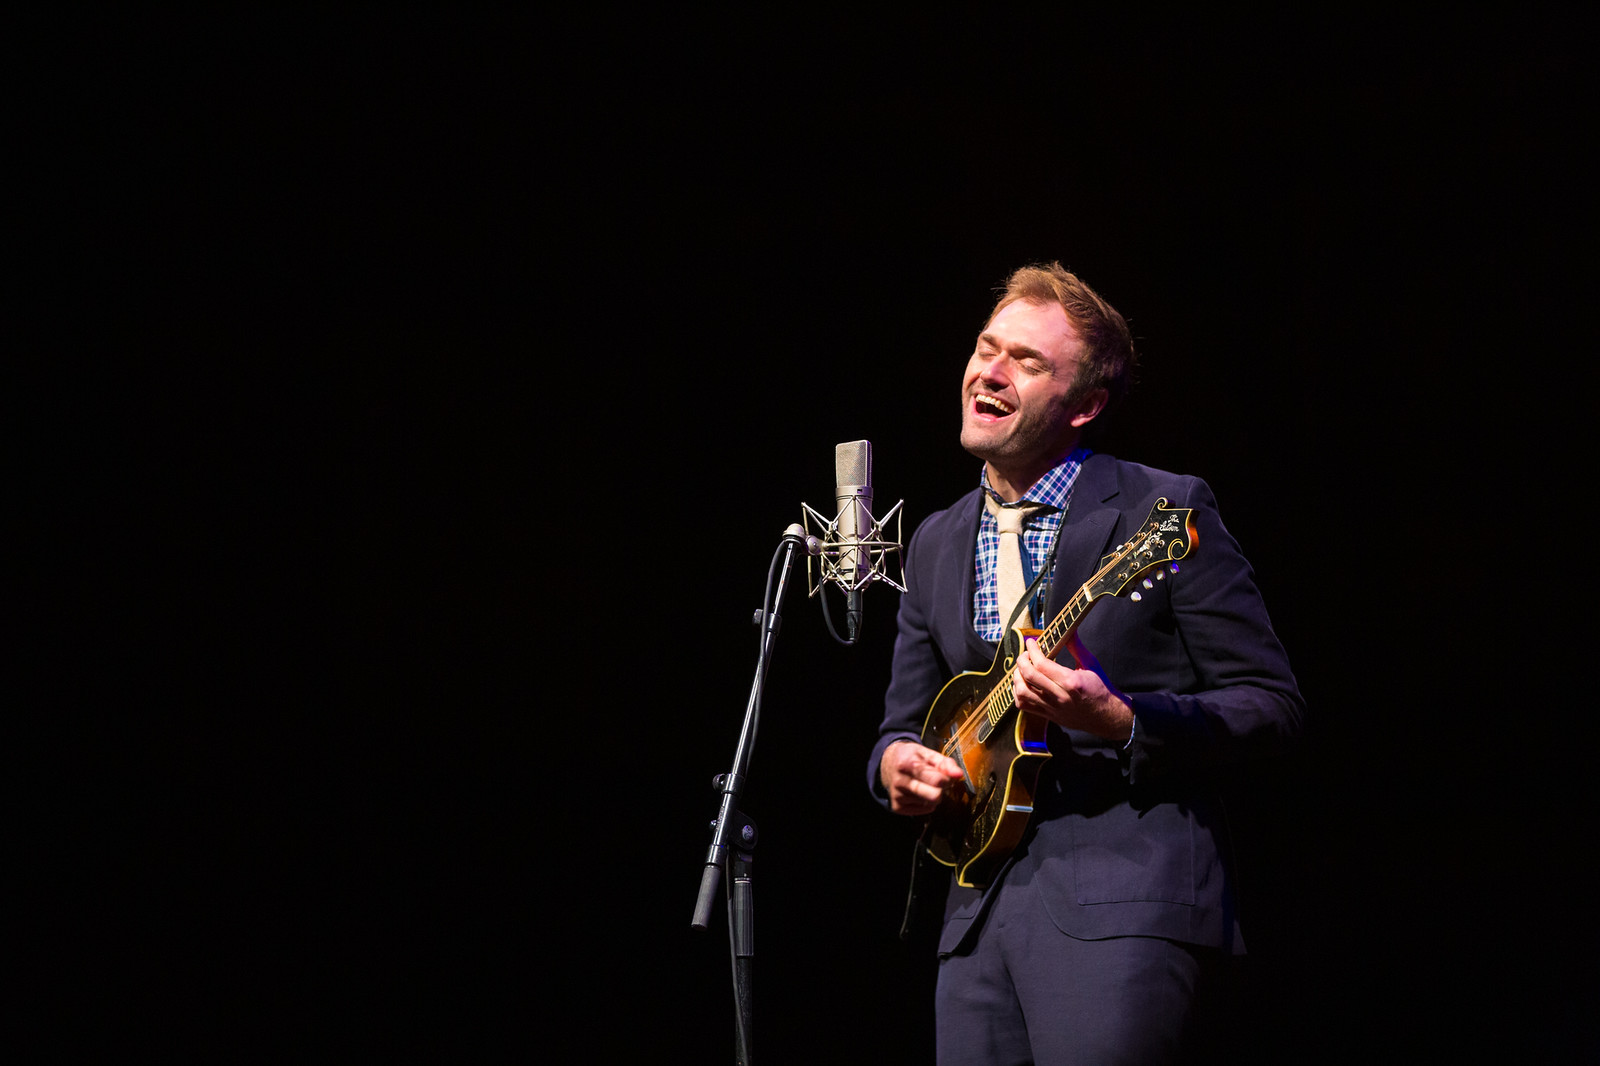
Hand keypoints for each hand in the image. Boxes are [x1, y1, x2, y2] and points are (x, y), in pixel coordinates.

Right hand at [879, 740, 963, 815]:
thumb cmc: (911, 757)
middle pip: (934, 796)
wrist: (887, 764)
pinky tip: (918, 793)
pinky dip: (926, 803)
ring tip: (924, 785)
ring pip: (930, 803)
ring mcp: (898, 796)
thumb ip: (946, 763)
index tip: (945, 776)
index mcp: (908, 764)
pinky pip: (924, 811)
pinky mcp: (897, 807)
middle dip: (941, 790)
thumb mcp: (928, 754)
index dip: (947, 779)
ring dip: (932, 795)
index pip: (937, 780)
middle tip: (937, 783)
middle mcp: (900, 781)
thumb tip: (959, 775)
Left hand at [1011, 632, 1134, 742]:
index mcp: (1071, 681)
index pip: (1042, 664)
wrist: (1106, 717)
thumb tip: (1069, 630)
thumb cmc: (1100, 689)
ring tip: (1022, 669)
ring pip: (1022, 692)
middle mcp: (1059, 696)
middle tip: (1026, 654)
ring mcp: (1052, 708)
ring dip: (1017, 677)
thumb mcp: (1091, 664)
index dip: (1033, 650)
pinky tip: (1023, 684)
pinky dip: (1018, 693)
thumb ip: (1076, 647)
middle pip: (1029, 676)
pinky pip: (1024, 706)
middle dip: (1022, 660)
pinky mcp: (1048, 716)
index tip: (1031, 642)